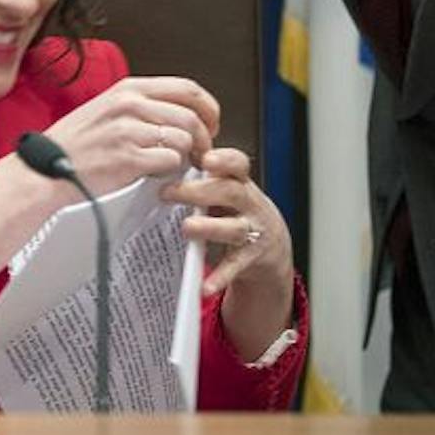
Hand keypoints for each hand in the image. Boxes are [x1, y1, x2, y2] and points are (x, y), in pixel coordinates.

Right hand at [0, 75, 217, 274]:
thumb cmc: (73, 144)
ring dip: (187, 157)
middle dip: (204, 138)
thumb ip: (141, 105)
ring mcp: (129, 131)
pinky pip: (170, 162)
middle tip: (200, 152)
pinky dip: (171, 172)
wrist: (45, 169)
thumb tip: (180, 113)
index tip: (210, 123)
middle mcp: (130, 105)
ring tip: (177, 166)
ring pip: (184, 139)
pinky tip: (158, 174)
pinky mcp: (128, 159)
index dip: (208, 108)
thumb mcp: (106, 108)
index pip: (187, 88)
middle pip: (191, 116)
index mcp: (128, 89)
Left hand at [166, 147, 296, 360]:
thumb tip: (164, 149)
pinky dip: (220, 277)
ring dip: (210, 228)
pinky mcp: (250, 258)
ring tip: (187, 228)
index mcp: (239, 182)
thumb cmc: (236, 208)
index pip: (237, 164)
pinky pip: (234, 267)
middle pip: (230, 192)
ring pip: (234, 229)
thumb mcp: (224, 185)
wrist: (271, 243)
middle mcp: (250, 204)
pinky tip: (204, 286)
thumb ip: (200, 171)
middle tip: (168, 192)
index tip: (205, 159)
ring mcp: (252, 231)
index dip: (224, 160)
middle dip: (200, 192)